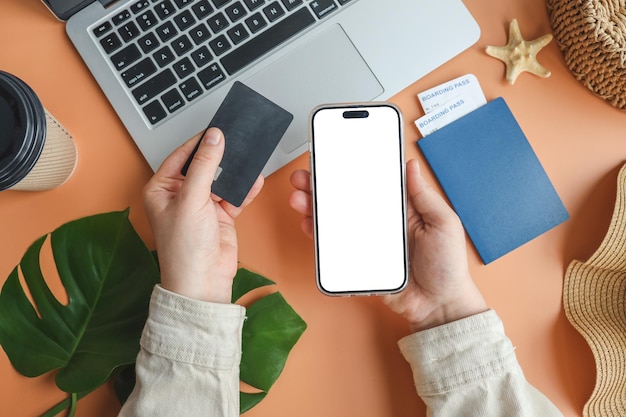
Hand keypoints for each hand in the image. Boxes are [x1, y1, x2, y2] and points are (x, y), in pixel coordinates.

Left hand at [143, 128, 263, 302]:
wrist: (203, 282)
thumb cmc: (183, 249)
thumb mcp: (191, 200)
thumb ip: (204, 166)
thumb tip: (213, 138)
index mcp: (162, 189)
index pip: (181, 156)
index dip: (199, 142)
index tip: (217, 129)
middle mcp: (180, 196)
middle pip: (203, 166)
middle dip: (220, 157)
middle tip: (236, 141)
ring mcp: (202, 206)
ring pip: (221, 180)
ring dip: (234, 173)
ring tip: (248, 159)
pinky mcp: (220, 216)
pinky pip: (235, 195)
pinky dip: (244, 189)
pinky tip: (254, 181)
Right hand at [289, 159, 486, 331]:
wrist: (439, 307)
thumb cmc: (448, 267)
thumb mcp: (444, 224)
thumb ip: (426, 197)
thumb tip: (411, 166)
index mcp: (400, 210)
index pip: (371, 184)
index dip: (351, 171)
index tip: (332, 158)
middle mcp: (380, 224)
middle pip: (346, 200)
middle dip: (322, 186)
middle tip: (304, 177)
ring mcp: (367, 243)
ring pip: (335, 222)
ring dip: (314, 208)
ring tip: (299, 198)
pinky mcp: (358, 263)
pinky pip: (334, 248)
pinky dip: (318, 237)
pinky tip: (307, 224)